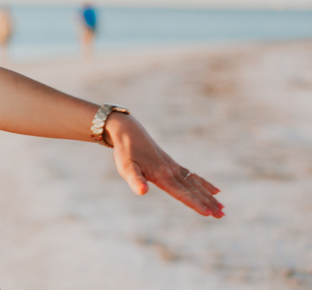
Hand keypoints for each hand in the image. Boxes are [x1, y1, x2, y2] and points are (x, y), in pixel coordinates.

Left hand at [106, 113, 224, 217]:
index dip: (195, 204)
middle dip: (208, 203)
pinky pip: (192, 176)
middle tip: (222, 216)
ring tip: (222, 208)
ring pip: (195, 184)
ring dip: (209, 196)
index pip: (181, 193)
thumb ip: (135, 180)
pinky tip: (214, 190)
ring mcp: (173, 166)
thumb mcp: (125, 167)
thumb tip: (142, 191)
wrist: (128, 131)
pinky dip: (203, 183)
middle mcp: (171, 171)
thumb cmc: (125, 152)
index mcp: (162, 175)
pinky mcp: (171, 163)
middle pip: (193, 190)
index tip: (209, 214)